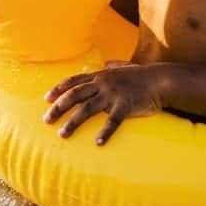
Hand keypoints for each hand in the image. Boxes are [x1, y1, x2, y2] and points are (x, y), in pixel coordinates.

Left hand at [42, 64, 163, 144]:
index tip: (46, 99)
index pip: (74, 81)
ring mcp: (113, 95)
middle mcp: (103, 84)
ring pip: (87, 109)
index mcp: (100, 75)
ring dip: (73, 122)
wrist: (159, 79)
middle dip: (58, 107)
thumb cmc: (141, 75)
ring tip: (62, 134)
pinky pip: (112, 121)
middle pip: (74, 95)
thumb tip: (107, 63)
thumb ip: (113, 65)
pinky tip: (97, 143)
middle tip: (46, 120)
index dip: (59, 89)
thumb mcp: (124, 66)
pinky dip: (105, 132)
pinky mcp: (125, 106)